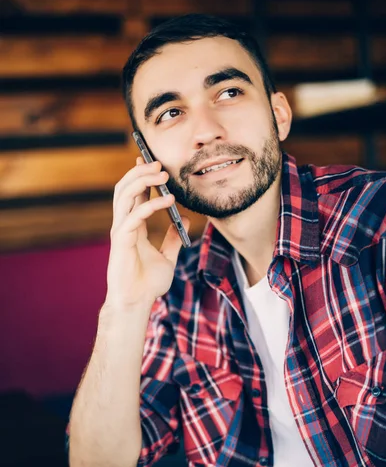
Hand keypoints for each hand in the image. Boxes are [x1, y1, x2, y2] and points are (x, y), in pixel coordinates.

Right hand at [104, 157, 189, 309]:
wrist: (137, 303)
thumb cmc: (147, 284)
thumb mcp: (168, 258)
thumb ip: (173, 238)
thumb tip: (185, 220)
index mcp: (132, 228)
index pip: (134, 195)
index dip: (141, 178)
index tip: (153, 164)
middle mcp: (123, 226)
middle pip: (125, 189)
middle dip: (140, 173)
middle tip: (158, 163)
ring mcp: (120, 232)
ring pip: (124, 196)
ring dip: (142, 181)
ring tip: (161, 173)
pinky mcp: (121, 241)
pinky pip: (135, 216)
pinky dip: (151, 205)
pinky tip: (168, 200)